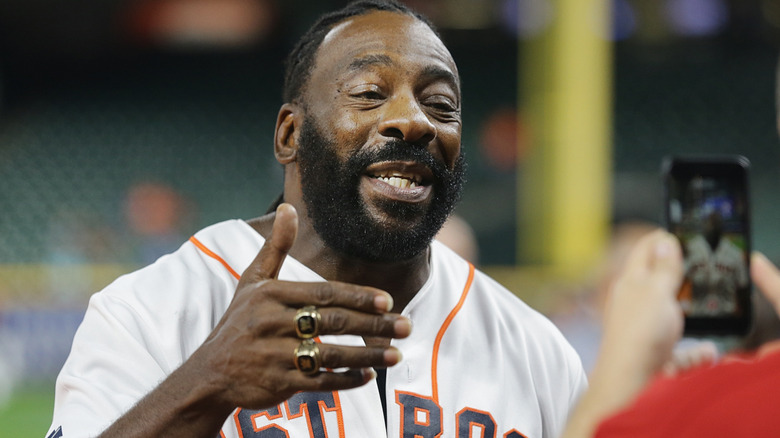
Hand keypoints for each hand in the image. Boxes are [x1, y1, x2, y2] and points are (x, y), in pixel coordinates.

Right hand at [191, 203, 411, 411]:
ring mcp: (275, 356)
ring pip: (330, 355)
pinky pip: (320, 382)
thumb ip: (275, 247)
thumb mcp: (252, 281)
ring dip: (367, 355)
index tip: (387, 301)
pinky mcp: (277, 384)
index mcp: (271, 295)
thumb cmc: (239, 321)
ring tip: (397, 353)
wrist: (210, 373)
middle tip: (406, 326)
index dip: (357, 297)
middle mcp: (272, 323)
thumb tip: (289, 208)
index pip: (323, 294)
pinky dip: (346, 380)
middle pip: (332, 322)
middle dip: (373, 325)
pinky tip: (368, 375)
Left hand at [598, 230, 684, 379]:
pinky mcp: (650, 354)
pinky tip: (705, 351)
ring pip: (663, 314)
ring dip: (680, 310)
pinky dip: (690, 350)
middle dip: (672, 274)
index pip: (643, 250)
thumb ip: (664, 268)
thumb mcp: (657, 291)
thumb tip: (664, 240)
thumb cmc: (638, 333)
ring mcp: (639, 329)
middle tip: (693, 268)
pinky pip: (675, 350)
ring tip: (697, 305)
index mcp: (630, 282)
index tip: (675, 232)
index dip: (659, 238)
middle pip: (653, 282)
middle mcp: (630, 304)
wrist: (627, 382)